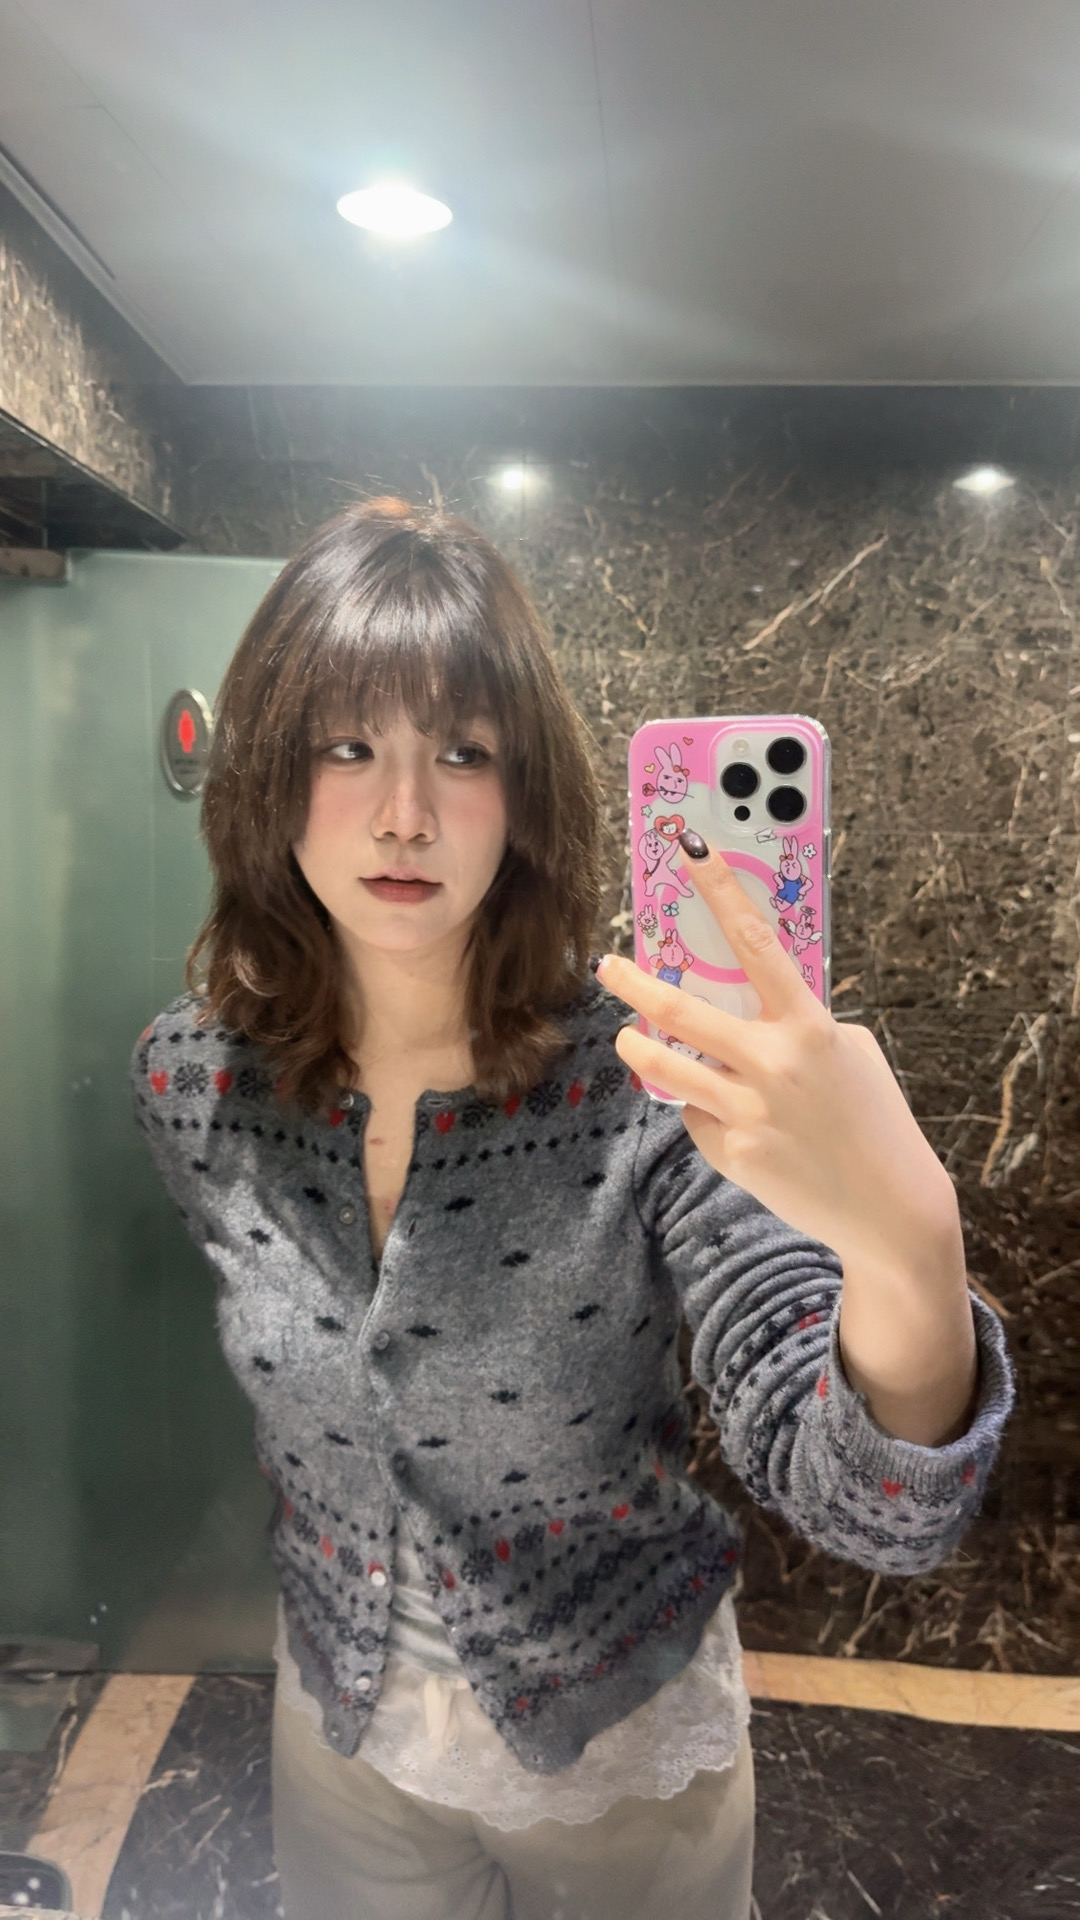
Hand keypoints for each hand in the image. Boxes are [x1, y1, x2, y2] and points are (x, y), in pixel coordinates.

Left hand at [598, 837, 962, 1285]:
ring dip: (637, 1046)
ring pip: (664, 1067)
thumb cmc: (873, 1119)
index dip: (722, 893)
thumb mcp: (848, 1053)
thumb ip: (797, 1024)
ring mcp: (747, 1111)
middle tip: (608, 966)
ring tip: (628, 1036)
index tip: (692, 853)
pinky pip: (696, 1116)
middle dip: (634, 984)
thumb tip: (747, 1003)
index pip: (756, 945)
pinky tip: (732, 1119)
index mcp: (809, 1028)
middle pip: (679, 1012)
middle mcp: (772, 1064)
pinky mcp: (732, 1153)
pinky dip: (702, 1108)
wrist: (889, 1207)